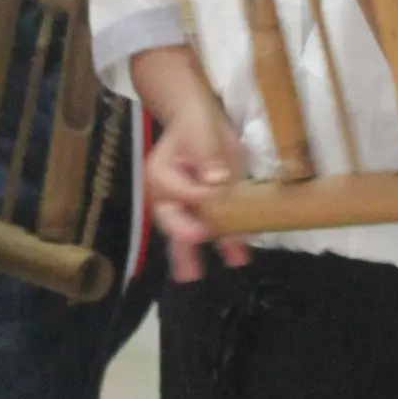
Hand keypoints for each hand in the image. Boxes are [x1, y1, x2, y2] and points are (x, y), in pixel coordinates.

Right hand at [146, 101, 251, 282]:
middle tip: (194, 251)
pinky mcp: (206, 213)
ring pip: (186, 235)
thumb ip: (208, 155)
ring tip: (193, 275)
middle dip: (183, 238)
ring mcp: (185, 208)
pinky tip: (238, 258)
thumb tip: (215, 178)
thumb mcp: (202, 133)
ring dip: (192, 255)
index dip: (197, 196)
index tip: (212, 193)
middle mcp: (166, 197)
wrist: (202, 122)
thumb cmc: (197, 124)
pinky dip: (225, 244)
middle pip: (173, 220)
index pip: (179, 192)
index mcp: (160, 176)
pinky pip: (214, 231)